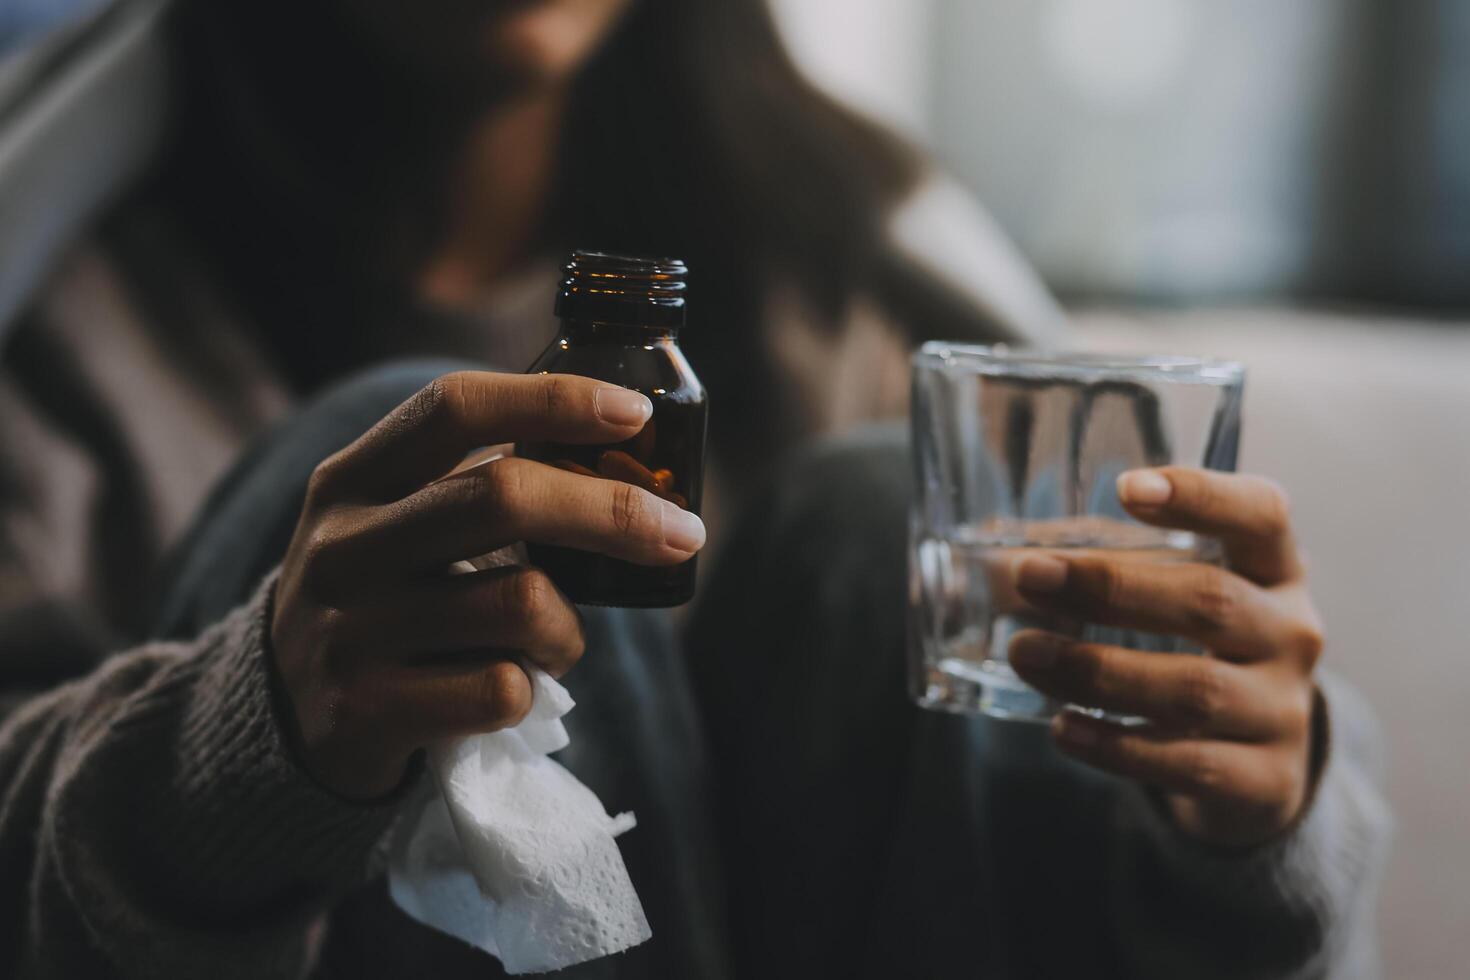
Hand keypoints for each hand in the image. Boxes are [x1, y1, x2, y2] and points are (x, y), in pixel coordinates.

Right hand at [271, 372, 704, 799]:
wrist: (284, 719)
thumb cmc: (380, 600)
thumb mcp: (391, 526)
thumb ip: (472, 487)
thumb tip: (622, 456)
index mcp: (351, 480)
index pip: (454, 409)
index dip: (551, 400)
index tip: (633, 413)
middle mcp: (342, 546)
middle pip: (503, 496)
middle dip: (613, 511)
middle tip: (683, 533)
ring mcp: (349, 631)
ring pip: (520, 604)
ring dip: (568, 627)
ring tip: (556, 640)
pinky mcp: (365, 711)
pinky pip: (501, 690)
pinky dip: (532, 688)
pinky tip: (510, 688)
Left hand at [1007, 467, 1324, 846]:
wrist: (1255, 764)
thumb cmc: (1198, 649)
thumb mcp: (1174, 595)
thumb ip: (1106, 565)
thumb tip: (997, 556)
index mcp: (1274, 569)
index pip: (1261, 516)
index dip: (1202, 496)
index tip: (1127, 487)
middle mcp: (1291, 634)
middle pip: (1211, 601)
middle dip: (1111, 588)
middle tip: (1030, 576)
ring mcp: (1283, 710)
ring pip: (1193, 688)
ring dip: (1097, 670)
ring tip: (1024, 652)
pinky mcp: (1264, 780)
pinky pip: (1187, 763)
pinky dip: (1116, 745)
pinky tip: (1063, 726)